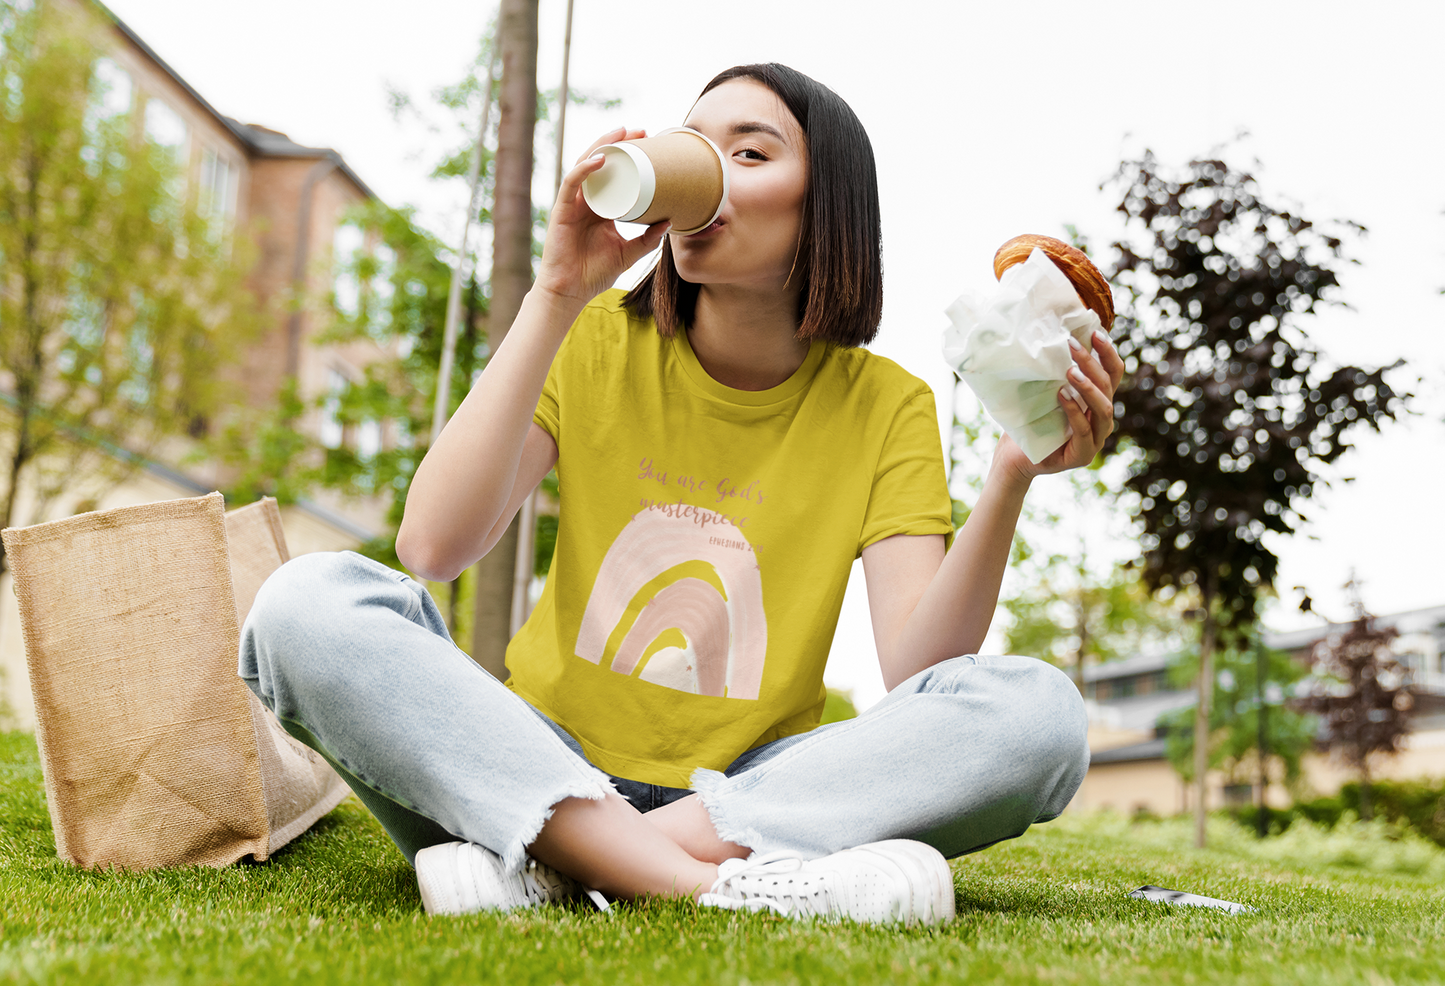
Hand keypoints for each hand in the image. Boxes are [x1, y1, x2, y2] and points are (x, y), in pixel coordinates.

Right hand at [533, 128, 671, 305]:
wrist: (571, 292)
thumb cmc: (594, 273)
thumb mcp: (629, 253)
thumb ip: (648, 239)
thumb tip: (671, 221)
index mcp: (600, 206)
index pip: (614, 172)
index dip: (628, 155)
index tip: (650, 143)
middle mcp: (586, 200)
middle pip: (600, 161)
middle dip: (619, 142)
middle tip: (641, 131)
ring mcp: (572, 203)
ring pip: (584, 165)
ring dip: (603, 146)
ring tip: (622, 133)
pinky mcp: (562, 210)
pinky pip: (571, 183)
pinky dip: (584, 169)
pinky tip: (599, 159)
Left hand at [997, 328, 1124, 482]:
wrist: (1015, 457)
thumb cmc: (1030, 421)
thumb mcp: (1044, 392)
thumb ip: (1055, 374)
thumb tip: (1049, 336)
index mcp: (1097, 402)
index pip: (1112, 373)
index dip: (1107, 353)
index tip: (1095, 332)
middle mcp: (1101, 419)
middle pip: (1108, 387)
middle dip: (1092, 363)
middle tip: (1072, 345)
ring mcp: (1096, 439)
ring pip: (1103, 409)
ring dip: (1088, 387)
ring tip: (1070, 371)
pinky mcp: (1083, 455)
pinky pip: (1083, 430)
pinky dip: (1073, 411)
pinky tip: (1062, 396)